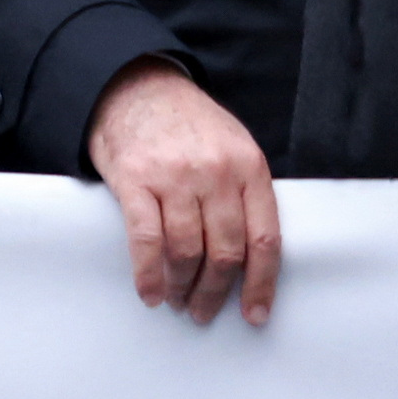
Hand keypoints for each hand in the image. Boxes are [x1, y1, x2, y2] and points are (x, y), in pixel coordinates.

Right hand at [86, 63, 278, 324]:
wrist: (133, 84)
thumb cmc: (186, 122)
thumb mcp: (231, 146)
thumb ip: (244, 192)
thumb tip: (250, 256)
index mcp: (248, 167)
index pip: (265, 240)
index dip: (261, 285)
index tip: (254, 314)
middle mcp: (215, 172)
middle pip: (225, 252)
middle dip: (215, 292)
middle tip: (204, 311)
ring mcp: (174, 176)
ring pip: (187, 251)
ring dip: (182, 287)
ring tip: (177, 302)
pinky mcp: (134, 179)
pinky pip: (146, 239)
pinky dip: (148, 274)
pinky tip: (149, 292)